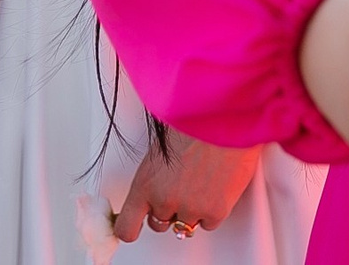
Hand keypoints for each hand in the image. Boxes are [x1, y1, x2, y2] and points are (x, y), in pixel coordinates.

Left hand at [112, 131, 261, 242]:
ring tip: (199, 183)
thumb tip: (154, 186)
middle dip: (166, 211)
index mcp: (144, 184)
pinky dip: (212, 210)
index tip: (131, 229)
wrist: (221, 118)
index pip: (127, 226)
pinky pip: (209, 223)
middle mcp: (164, 201)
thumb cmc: (191, 123)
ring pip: (185, 226)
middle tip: (177, 190)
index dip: (130, 229)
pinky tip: (215, 187)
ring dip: (190, 211)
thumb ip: (154, 176)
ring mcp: (190, 208)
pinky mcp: (215, 212)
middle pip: (159, 224)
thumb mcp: (158, 148)